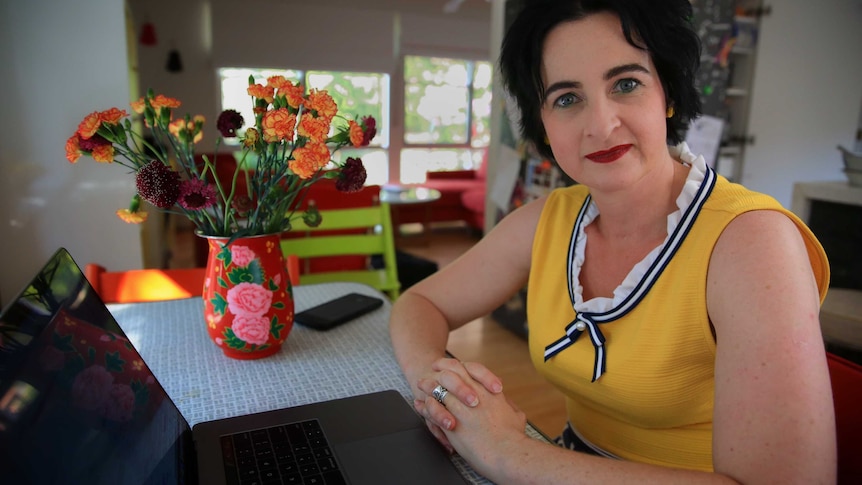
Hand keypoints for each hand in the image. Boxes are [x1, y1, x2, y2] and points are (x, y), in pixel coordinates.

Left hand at [416, 360, 527, 476]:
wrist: (506, 453)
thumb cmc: (513, 437)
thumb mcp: (516, 416)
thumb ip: (509, 406)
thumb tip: (508, 404)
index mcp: (487, 390)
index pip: (468, 368)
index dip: (456, 365)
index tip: (449, 366)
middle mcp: (472, 395)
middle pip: (450, 374)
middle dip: (439, 370)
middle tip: (432, 370)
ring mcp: (459, 408)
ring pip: (437, 390)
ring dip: (428, 387)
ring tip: (422, 385)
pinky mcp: (450, 423)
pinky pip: (432, 409)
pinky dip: (425, 406)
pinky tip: (421, 405)